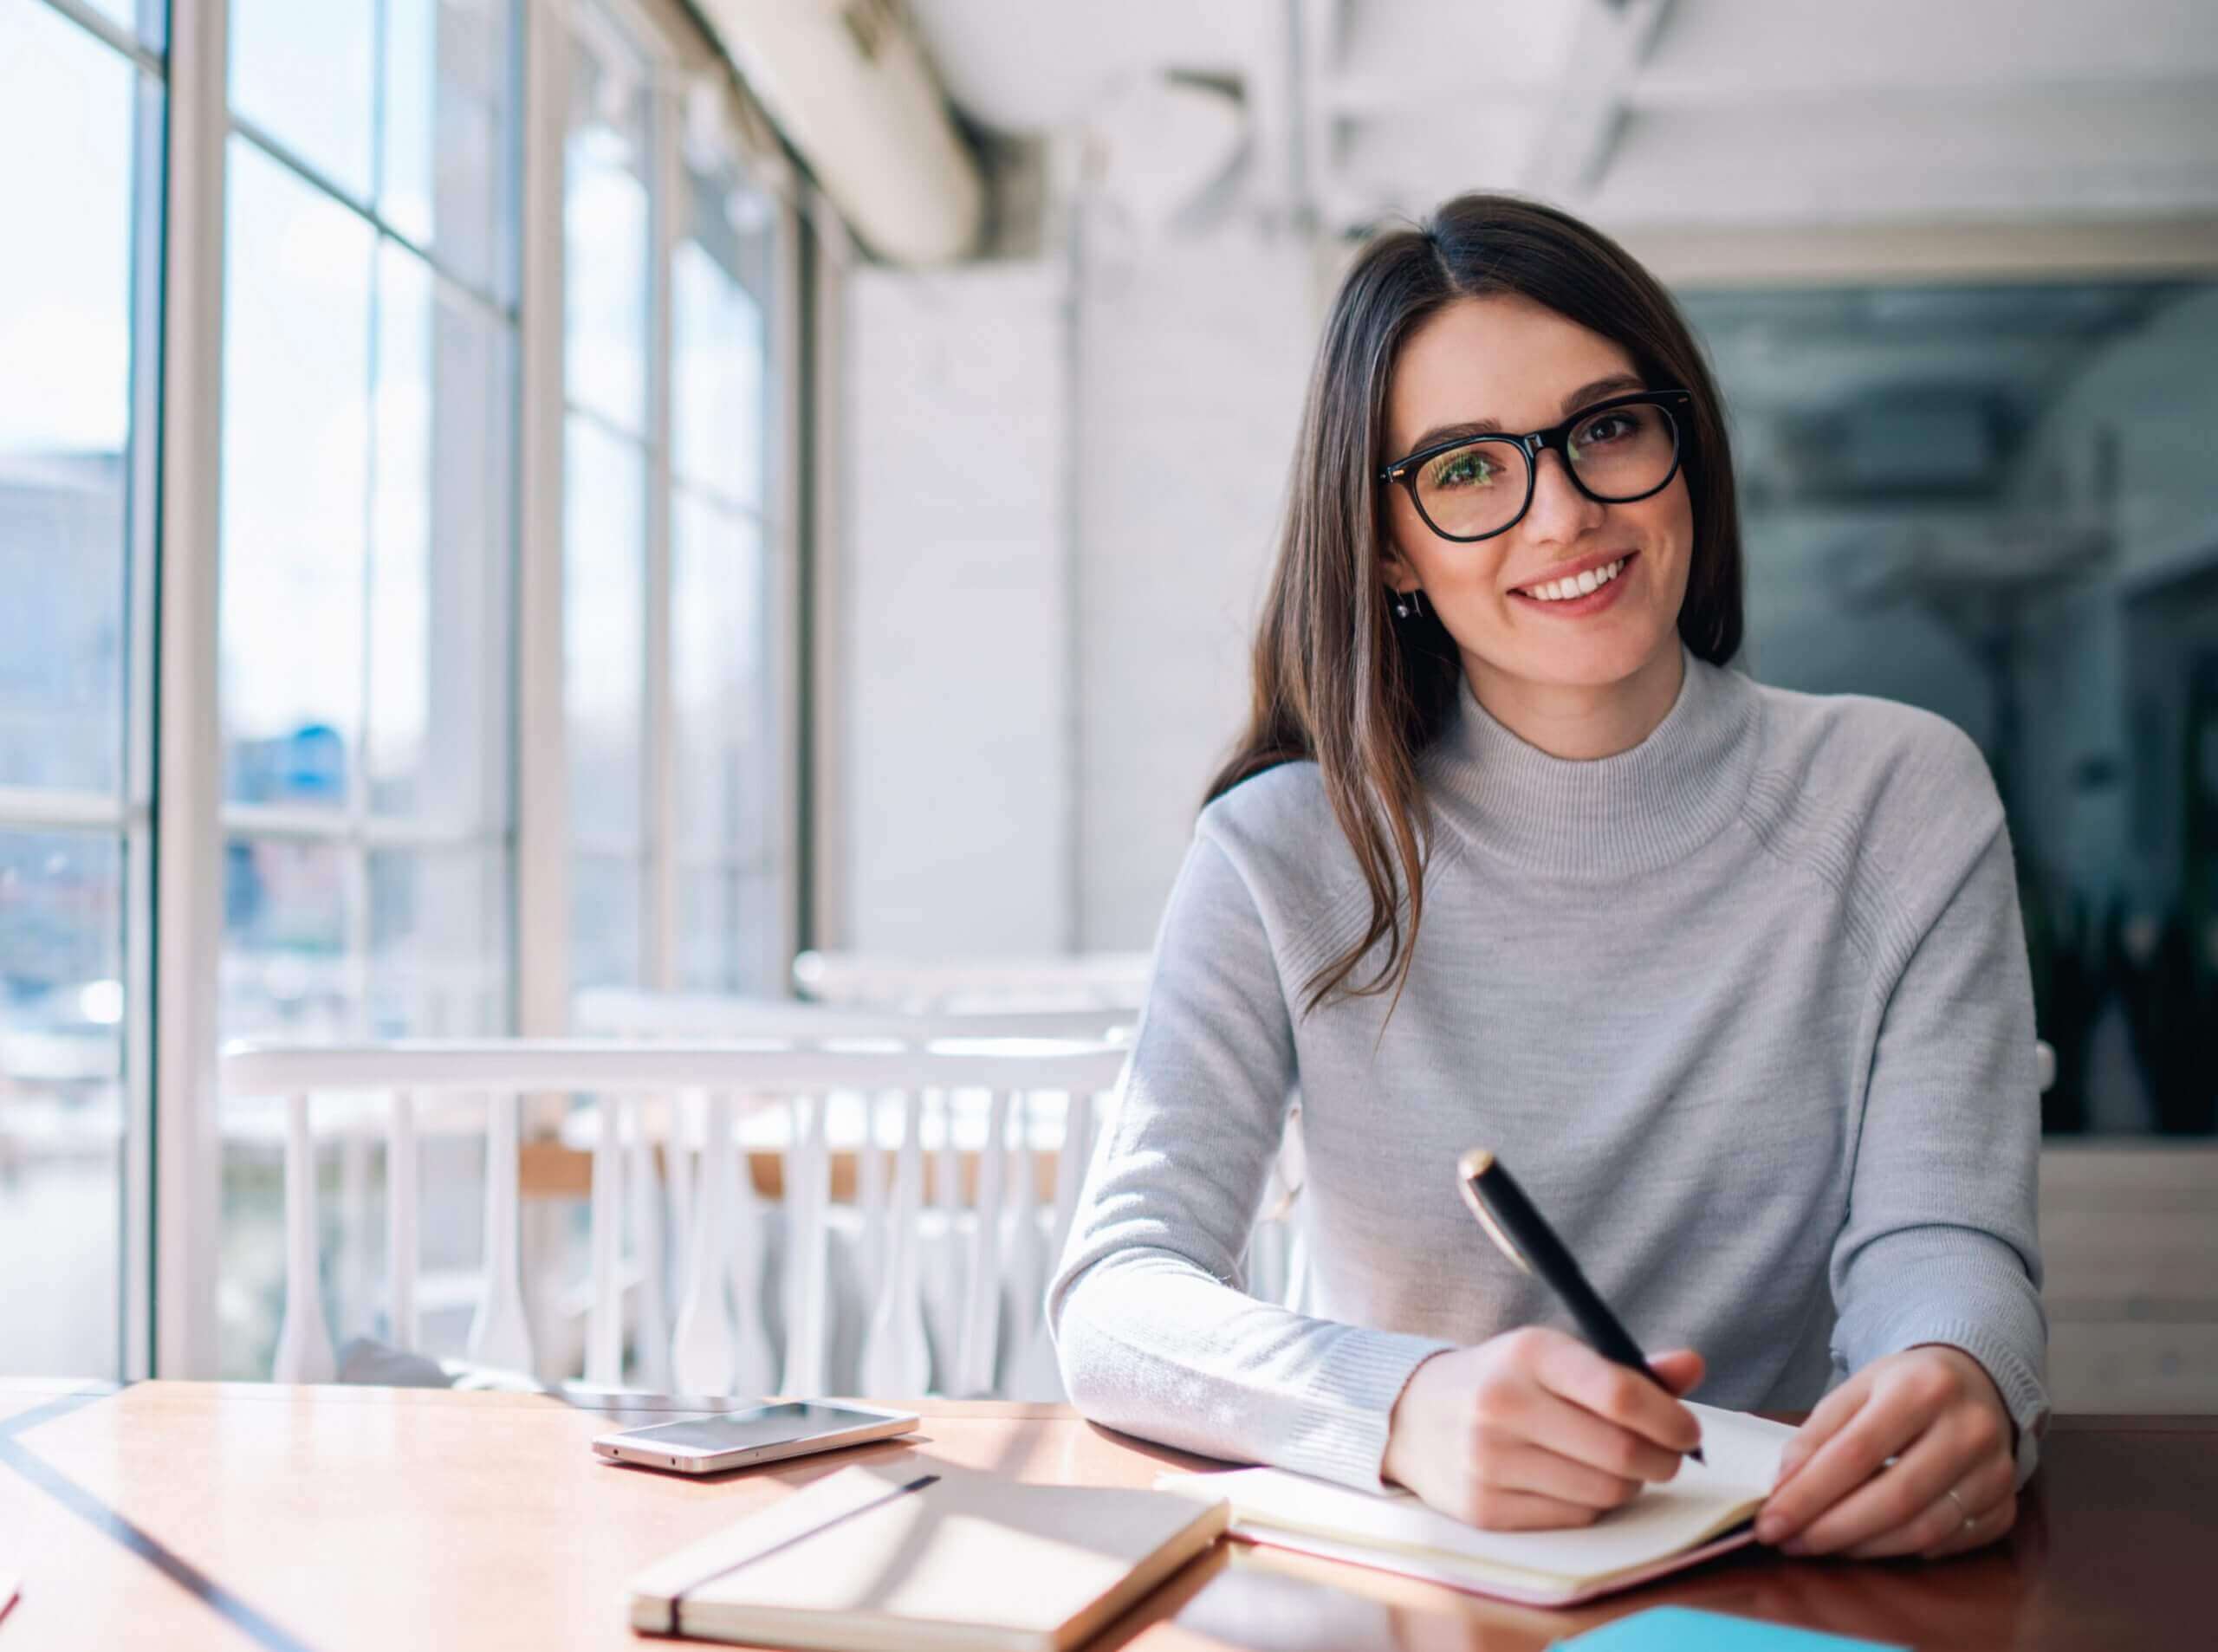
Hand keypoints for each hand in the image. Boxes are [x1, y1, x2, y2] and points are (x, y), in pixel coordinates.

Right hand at [1380, 1327, 1705, 1529]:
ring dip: (1628, 1484)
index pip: (1620, 1394)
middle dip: (1661, 1460)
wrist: (1415, 1415)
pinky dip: (1591, 1505)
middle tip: (1666, 1457)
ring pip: (1604, 1492)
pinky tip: (1577, 1482)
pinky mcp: (1484, 1508)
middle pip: (1620, 1453)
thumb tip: (1693, 1366)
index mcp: (1529, 1353)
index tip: (1688, 1432)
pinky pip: (1574, 1518)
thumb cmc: (1505, 1381)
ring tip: (1617, 1466)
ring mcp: (1489, 1460)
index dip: (1670, 1419)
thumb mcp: (1555, 1357)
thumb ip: (1627, 1369)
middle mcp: (1503, 1404)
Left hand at [1756, 1344, 2015, 1559]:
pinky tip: (1872, 1545)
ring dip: (1864, 1547)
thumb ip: (1817, 1434)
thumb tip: (1784, 1487)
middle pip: (1894, 1498)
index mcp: (1922, 1388)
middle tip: (1790, 1543)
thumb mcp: (1857, 1389)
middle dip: (1833, 1529)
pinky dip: (1906, 1550)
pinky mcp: (2007, 1504)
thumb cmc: (1905, 1386)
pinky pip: (1953, 1542)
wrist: (1977, 1380)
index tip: (1771, 1522)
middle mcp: (1968, 1429)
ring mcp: (1996, 1471)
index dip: (1809, 1494)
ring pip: (1924, 1529)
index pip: (1856, 1453)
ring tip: (1821, 1545)